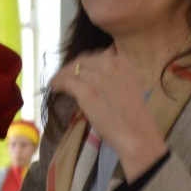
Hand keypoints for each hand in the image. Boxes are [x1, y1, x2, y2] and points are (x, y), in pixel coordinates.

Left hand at [50, 46, 167, 179]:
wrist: (136, 133)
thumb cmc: (134, 115)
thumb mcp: (129, 84)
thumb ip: (116, 74)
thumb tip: (96, 71)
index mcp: (122, 62)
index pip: (95, 56)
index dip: (83, 64)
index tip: (76, 70)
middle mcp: (110, 64)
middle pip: (81, 61)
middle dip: (70, 68)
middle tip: (63, 76)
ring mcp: (98, 78)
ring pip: (71, 70)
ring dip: (61, 76)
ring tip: (56, 83)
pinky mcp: (87, 92)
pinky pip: (66, 82)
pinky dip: (58, 83)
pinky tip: (54, 88)